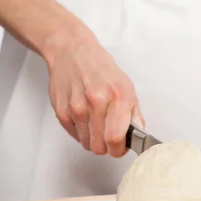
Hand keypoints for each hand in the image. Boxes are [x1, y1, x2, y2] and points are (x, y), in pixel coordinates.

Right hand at [46, 36, 143, 156]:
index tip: (120, 147)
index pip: (116, 138)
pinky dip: (81, 132)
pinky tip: (84, 117)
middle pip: (100, 146)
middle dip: (106, 146)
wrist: (72, 52)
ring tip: (96, 123)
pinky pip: (74, 136)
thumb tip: (138, 136)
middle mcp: (97, 101)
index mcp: (118, 96)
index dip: (119, 149)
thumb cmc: (101, 70)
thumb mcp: (127, 87)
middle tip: (108, 136)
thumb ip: (134, 114)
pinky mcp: (61, 110)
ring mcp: (77, 106)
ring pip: (87, 144)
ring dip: (93, 139)